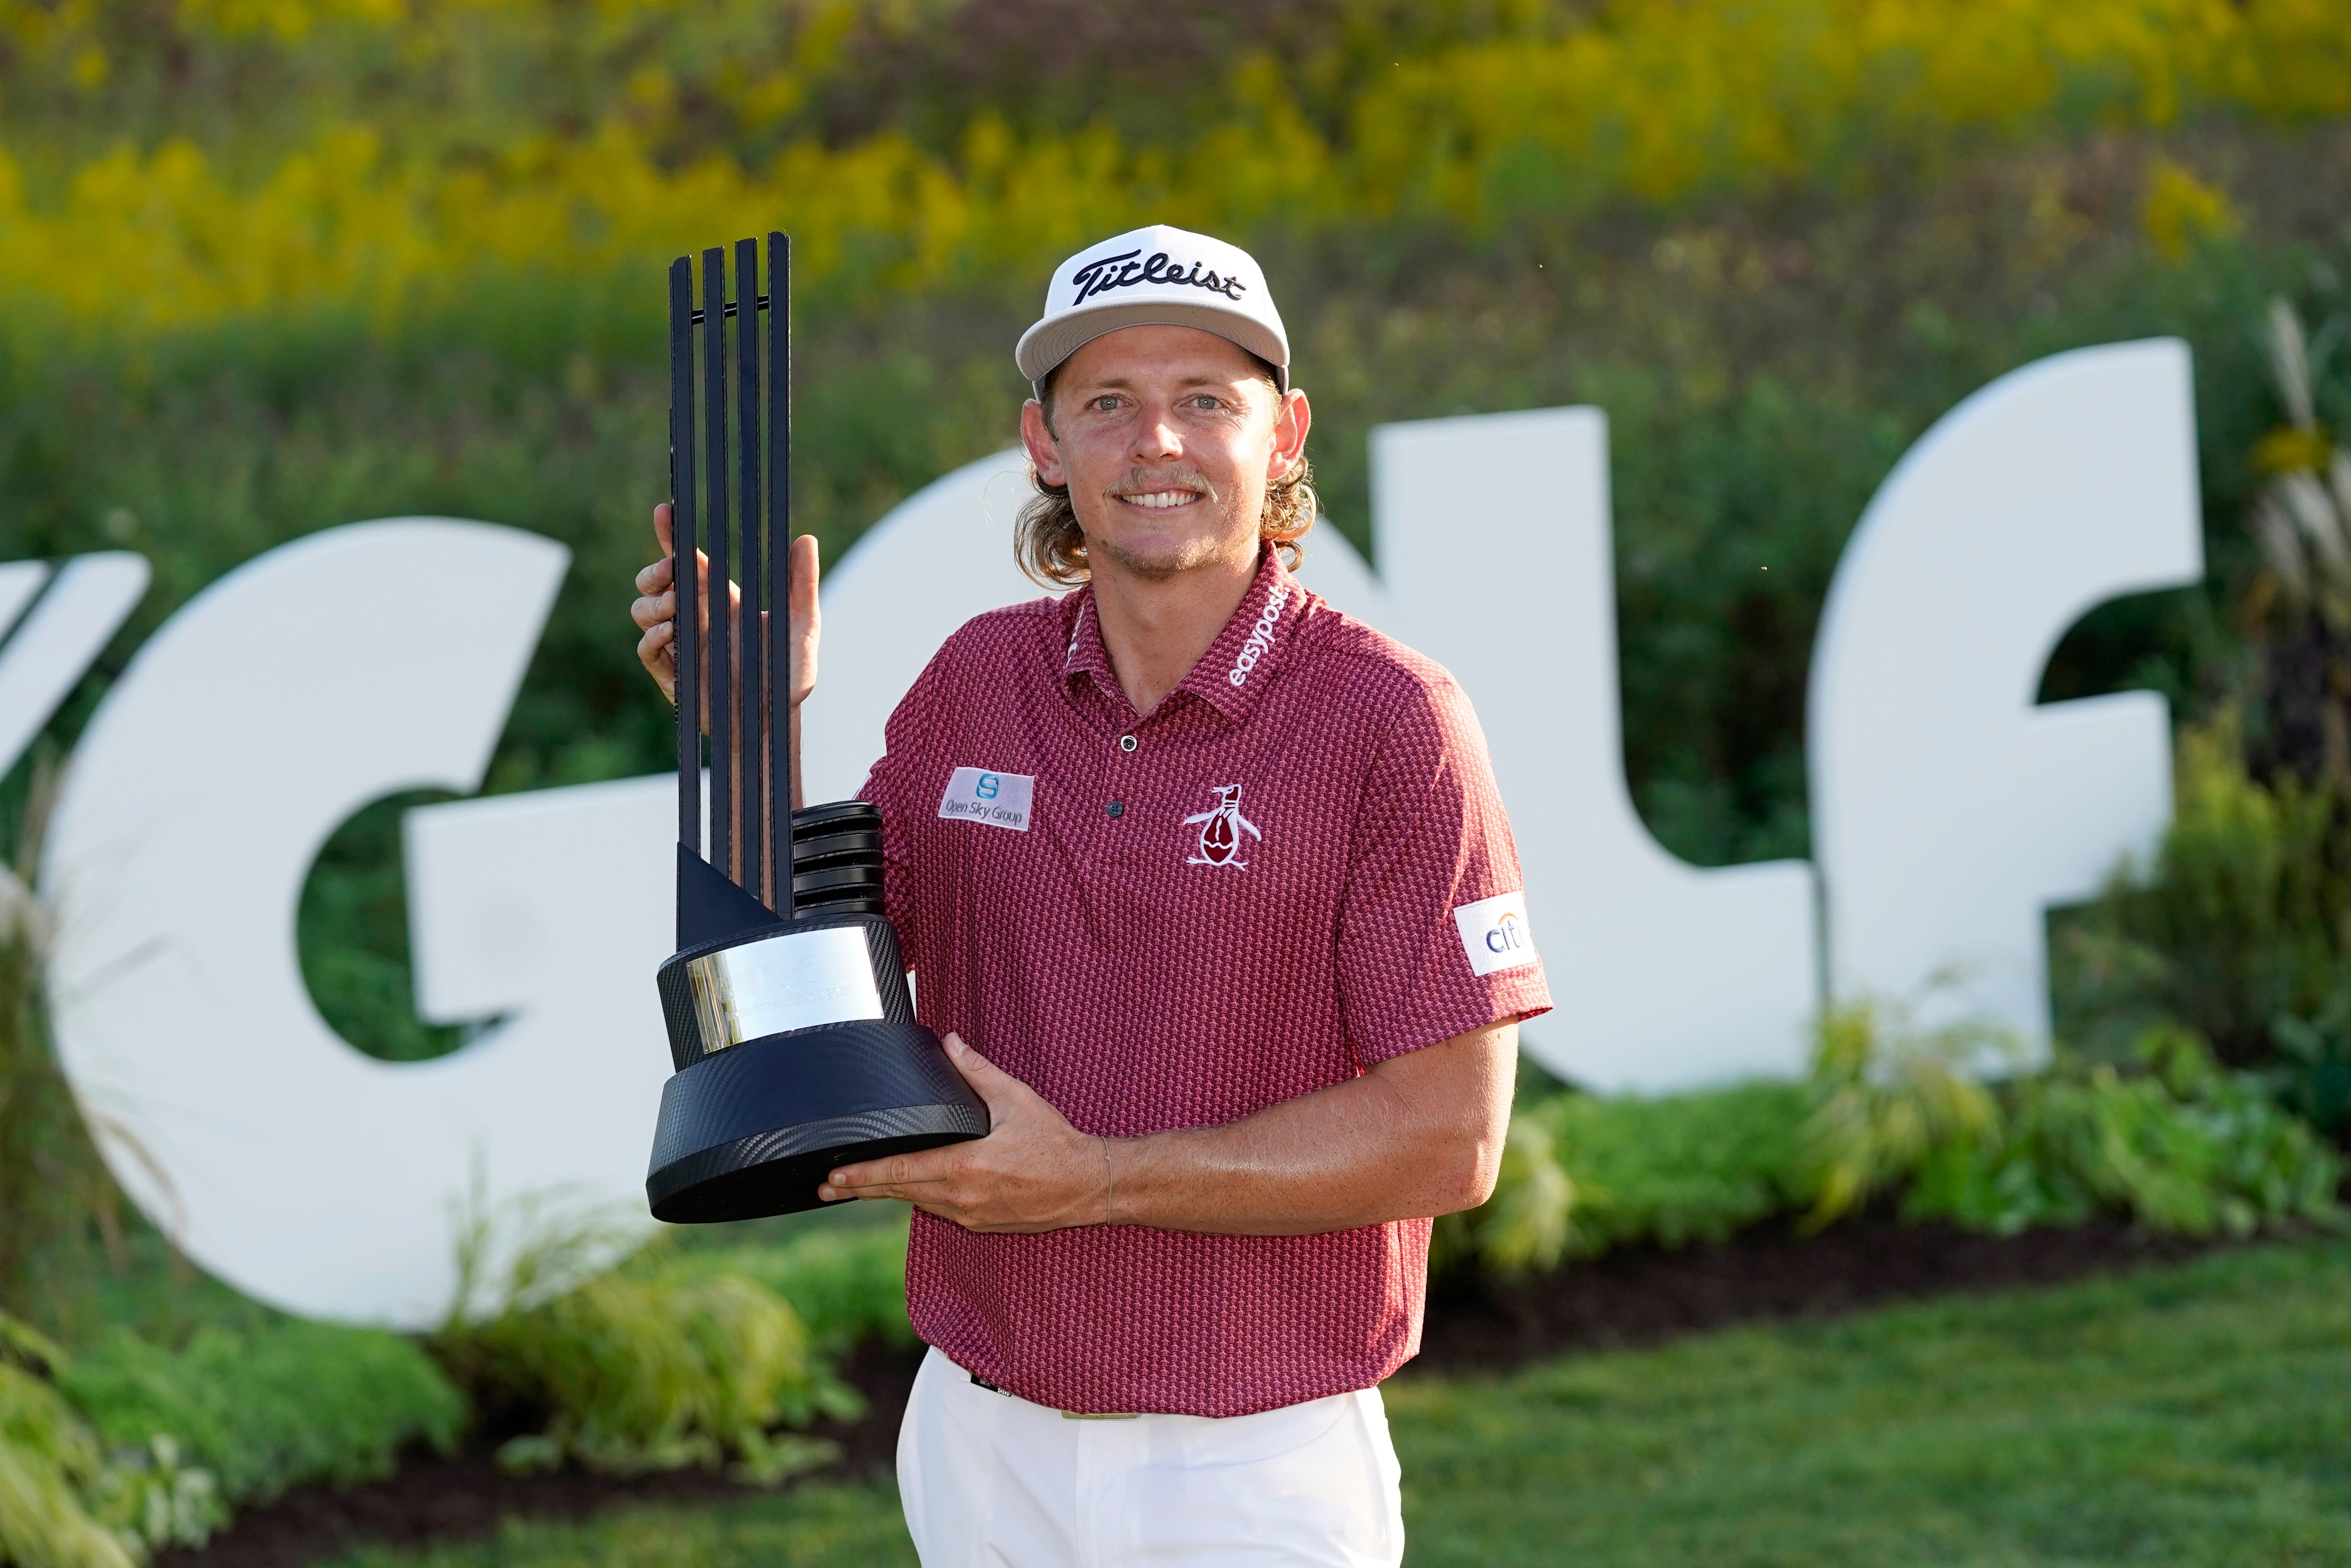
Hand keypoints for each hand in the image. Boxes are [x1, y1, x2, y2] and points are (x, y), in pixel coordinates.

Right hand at [631, 502, 821, 710]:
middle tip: (671, 569)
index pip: (686, 561)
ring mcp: (680, 645)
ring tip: (676, 605)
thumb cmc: (788, 675)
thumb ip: (802, 584)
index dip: (670, 534)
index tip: (665, 511)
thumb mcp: (802, 625)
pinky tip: (671, 631)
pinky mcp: (672, 674)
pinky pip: (647, 648)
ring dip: (653, 601)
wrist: (776, 721)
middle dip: (654, 570)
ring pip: (642, 610)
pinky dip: (653, 635)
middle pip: (653, 582)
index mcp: (720, 599)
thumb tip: (806, 539)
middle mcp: (695, 618)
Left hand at [816, 1034, 1110, 1232]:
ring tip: (861, 1186)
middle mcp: (963, 1197)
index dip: (862, 1175)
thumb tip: (950, 1043)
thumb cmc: (1054, 1142)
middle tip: (826, 1186)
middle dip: (860, 1189)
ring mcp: (972, 1215)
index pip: (900, 1173)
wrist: (1088, 1184)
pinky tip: (915, 1188)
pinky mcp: (982, 1224)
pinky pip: (942, 1211)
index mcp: (966, 1167)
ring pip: (919, 1204)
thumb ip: (977, 1071)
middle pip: (899, 1194)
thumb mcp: (1015, 1099)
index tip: (833, 1176)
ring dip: (891, 1194)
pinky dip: (924, 1198)